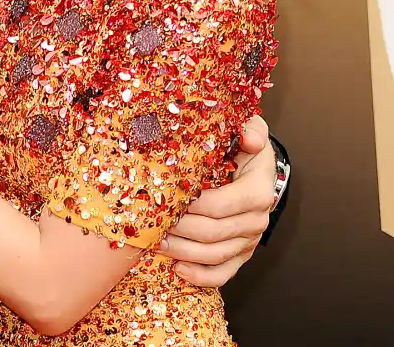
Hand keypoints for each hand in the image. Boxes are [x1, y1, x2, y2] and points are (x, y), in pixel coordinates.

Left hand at [160, 116, 275, 286]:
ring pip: (215, 255)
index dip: (189, 205)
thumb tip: (249, 139)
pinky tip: (178, 270)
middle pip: (212, 233)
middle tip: (149, 221)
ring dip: (182, 252)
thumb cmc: (243, 144)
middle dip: (178, 229)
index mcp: (257, 192)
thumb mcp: (249, 128)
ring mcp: (249, 239)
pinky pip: (224, 272)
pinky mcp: (241, 252)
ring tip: (154, 242)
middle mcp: (256, 219)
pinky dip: (201, 276)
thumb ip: (251, 129)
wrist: (254, 165)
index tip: (162, 197)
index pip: (219, 206)